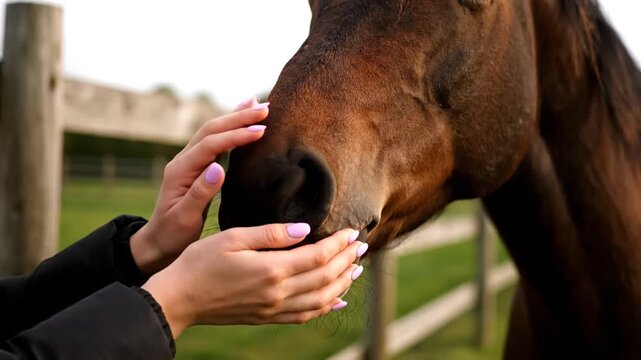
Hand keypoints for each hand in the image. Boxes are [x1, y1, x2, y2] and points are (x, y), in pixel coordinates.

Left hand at [131, 97, 268, 273]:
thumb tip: (219, 167)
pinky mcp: (197, 166)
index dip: (236, 135)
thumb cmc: (173, 234)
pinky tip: (244, 121)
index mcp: (181, 171)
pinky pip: (216, 140)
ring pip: (213, 131)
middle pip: (212, 130)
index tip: (261, 130)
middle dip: (238, 117)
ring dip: (236, 116)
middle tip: (266, 108)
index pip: (211, 145)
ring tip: (258, 104)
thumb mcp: (185, 218)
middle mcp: (184, 160)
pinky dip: (231, 128)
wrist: (158, 242)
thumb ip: (200, 193)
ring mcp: (190, 161)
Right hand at [142, 224, 366, 337]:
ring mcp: (273, 309)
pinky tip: (336, 300)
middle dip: (346, 261)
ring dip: (342, 284)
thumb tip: (305, 229)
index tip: (351, 233)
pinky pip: (305, 315)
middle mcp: (277, 293)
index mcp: (271, 270)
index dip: (338, 245)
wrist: (178, 299)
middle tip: (361, 247)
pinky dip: (325, 307)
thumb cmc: (200, 262)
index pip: (317, 257)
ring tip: (355, 269)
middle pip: (325, 278)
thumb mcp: (232, 237)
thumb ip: (271, 234)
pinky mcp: (267, 317)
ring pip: (320, 299)